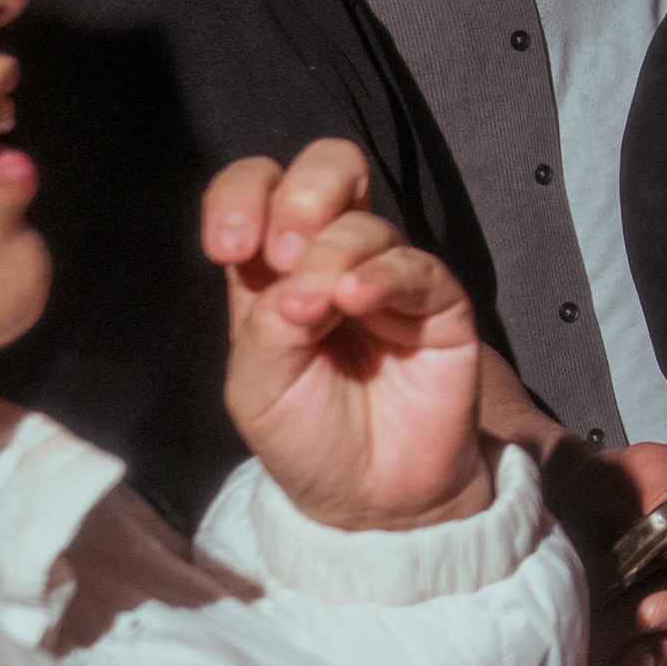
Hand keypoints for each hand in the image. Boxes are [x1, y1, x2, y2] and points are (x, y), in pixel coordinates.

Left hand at [211, 142, 490, 531]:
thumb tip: (298, 280)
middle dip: (298, 197)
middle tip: (282, 257)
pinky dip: (383, 275)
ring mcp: (389, 277)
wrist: (370, 498)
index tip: (227, 247)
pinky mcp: (439, 305)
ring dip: (331, 255)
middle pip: (329, 167)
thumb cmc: (306, 437)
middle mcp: (333, 257)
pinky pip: (417, 267)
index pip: (259, 187)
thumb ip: (262, 325)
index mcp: (274, 267)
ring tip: (318, 311)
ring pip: (366, 220)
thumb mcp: (255, 386)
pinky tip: (356, 301)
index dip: (240, 196)